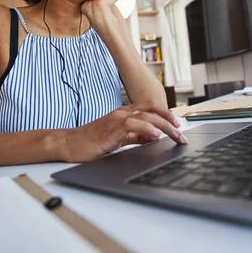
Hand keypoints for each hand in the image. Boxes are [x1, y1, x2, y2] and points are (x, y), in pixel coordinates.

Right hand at [62, 100, 186, 162]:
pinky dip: (146, 129)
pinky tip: (156, 135)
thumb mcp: (118, 139)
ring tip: (175, 134)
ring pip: (146, 116)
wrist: (69, 144)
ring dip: (164, 125)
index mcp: (124, 114)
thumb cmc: (91, 141)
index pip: (150, 107)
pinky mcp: (109, 130)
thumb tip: (154, 138)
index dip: (167, 114)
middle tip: (182, 134)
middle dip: (170, 121)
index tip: (179, 125)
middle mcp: (121, 113)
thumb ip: (135, 137)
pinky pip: (131, 125)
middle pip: (152, 111)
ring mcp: (115, 120)